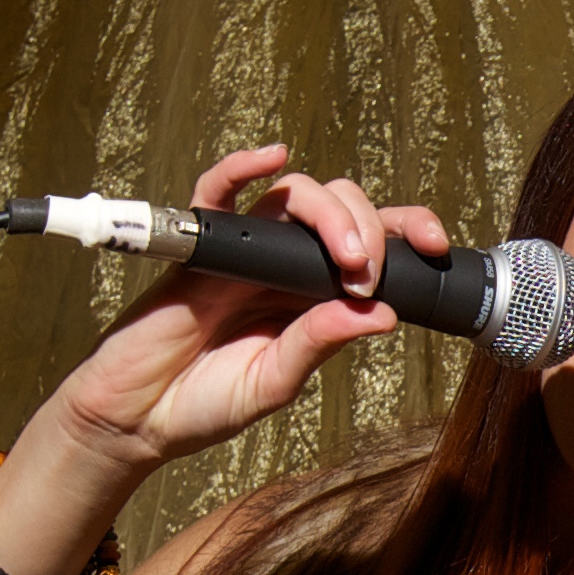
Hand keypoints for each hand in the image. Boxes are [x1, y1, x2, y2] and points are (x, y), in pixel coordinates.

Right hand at [46, 148, 460, 475]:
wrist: (136, 417)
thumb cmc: (203, 402)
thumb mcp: (273, 384)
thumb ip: (318, 345)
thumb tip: (379, 315)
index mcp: (313, 297)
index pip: (371, 248)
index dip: (407, 234)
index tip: (437, 249)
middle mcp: (284, 266)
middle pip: (339, 211)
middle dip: (370, 229)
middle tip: (367, 274)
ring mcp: (243, 252)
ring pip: (293, 197)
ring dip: (329, 213)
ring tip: (344, 253)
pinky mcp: (199, 247)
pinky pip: (217, 191)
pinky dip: (241, 166)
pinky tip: (269, 157)